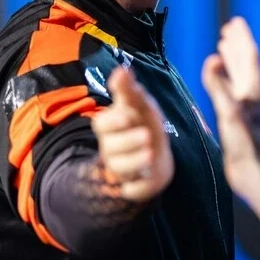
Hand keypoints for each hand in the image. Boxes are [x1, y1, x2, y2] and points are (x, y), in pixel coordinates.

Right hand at [91, 66, 174, 202]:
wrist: (157, 156)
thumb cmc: (145, 124)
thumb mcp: (140, 105)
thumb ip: (130, 90)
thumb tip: (121, 70)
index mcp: (110, 127)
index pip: (102, 124)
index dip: (113, 121)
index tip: (129, 116)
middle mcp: (111, 149)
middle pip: (110, 147)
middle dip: (127, 141)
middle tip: (146, 134)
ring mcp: (120, 169)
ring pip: (119, 168)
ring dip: (134, 160)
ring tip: (150, 152)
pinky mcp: (132, 187)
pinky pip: (130, 189)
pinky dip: (138, 184)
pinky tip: (148, 175)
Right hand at [201, 17, 259, 189]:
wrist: (254, 173)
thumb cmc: (243, 145)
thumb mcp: (229, 113)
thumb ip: (219, 86)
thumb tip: (212, 58)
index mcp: (252, 90)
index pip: (249, 56)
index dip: (242, 38)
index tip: (235, 22)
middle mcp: (252, 94)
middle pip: (246, 62)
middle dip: (237, 44)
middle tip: (228, 28)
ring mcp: (248, 105)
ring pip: (241, 74)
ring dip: (233, 59)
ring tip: (224, 46)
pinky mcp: (242, 117)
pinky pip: (235, 88)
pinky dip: (227, 78)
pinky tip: (222, 80)